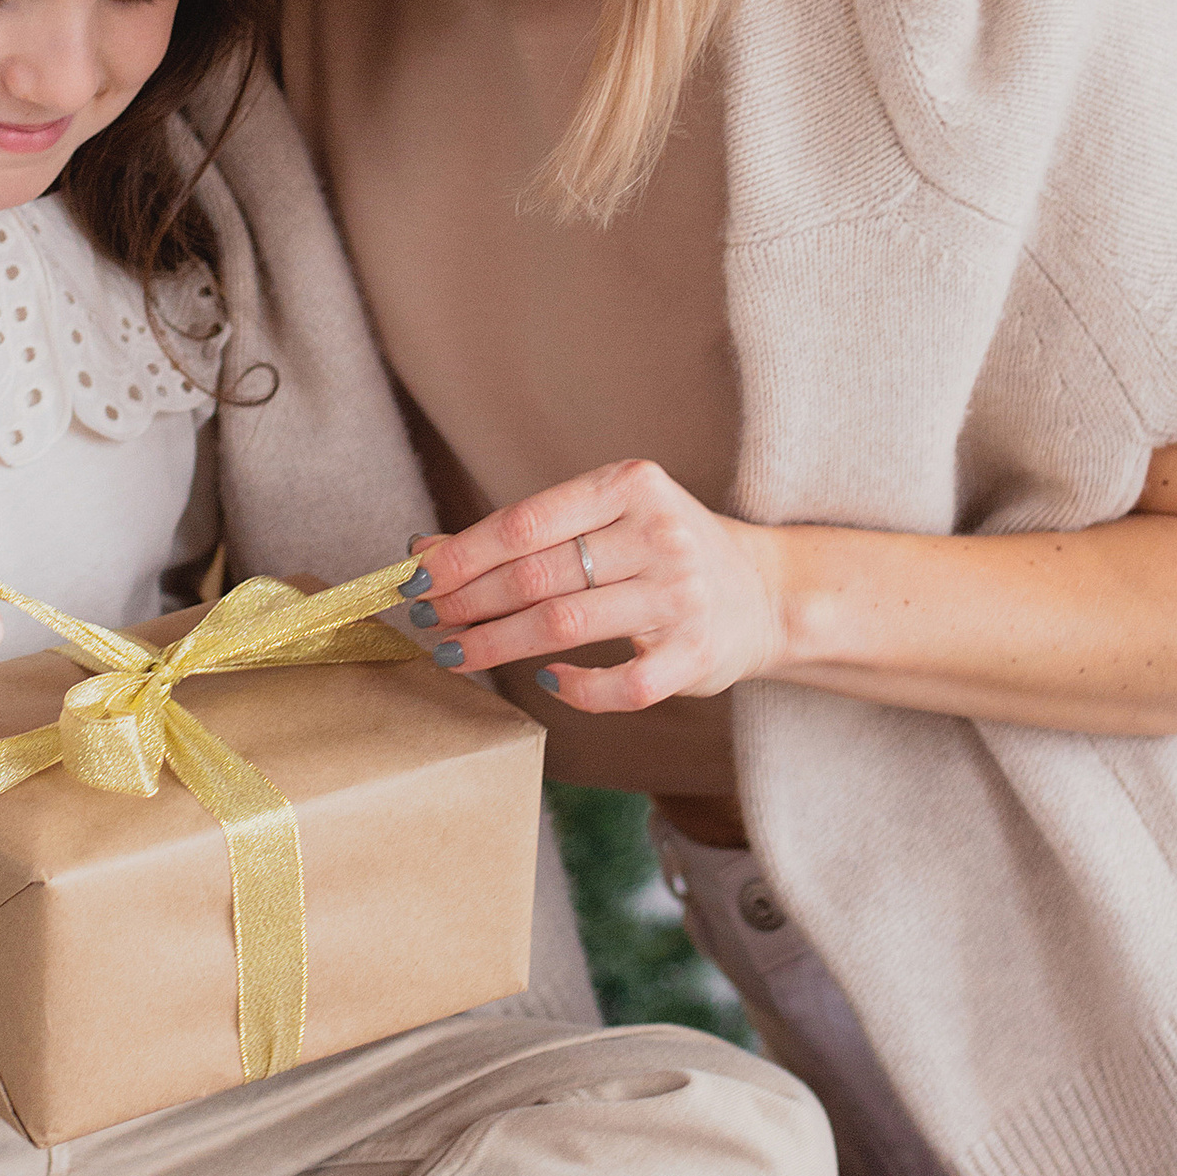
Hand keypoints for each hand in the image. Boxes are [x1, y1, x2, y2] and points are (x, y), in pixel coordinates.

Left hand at [407, 460, 784, 713]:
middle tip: (426, 621)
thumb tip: (423, 550)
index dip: (461, 555)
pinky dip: (575, 688)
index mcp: (630, 486)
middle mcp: (659, 535)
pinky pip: (621, 685)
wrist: (762, 591)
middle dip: (467, 602)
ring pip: (564, 626)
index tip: (414, 579)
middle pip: (536, 576)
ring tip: (455, 653)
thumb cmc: (658, 551)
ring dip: (495, 645)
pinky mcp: (695, 654)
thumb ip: (522, 533)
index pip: (525, 522)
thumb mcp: (601, 521)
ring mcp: (680, 597)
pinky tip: (545, 682)